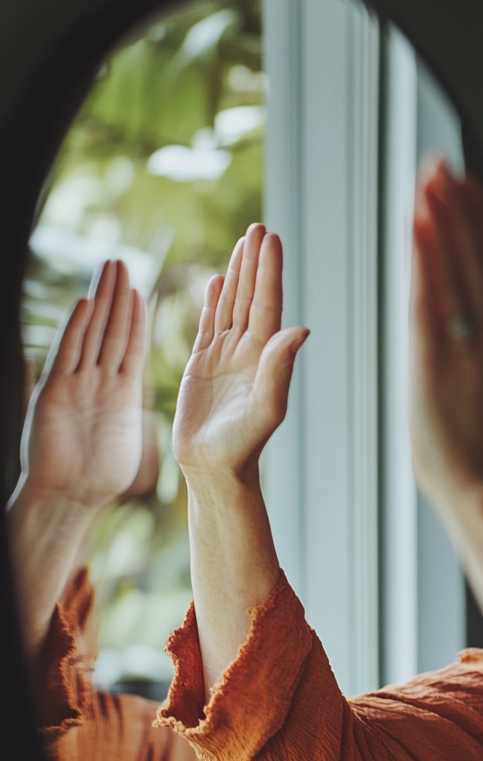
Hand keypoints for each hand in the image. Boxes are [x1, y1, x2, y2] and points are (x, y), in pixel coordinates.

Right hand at [18, 259, 146, 508]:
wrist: (70, 497)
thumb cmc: (103, 478)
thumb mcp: (131, 439)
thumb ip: (135, 412)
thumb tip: (147, 405)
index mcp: (121, 392)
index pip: (130, 345)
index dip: (136, 317)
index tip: (140, 288)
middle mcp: (98, 382)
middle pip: (109, 330)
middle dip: (116, 297)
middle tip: (120, 262)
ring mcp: (77, 384)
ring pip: (92, 333)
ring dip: (101, 300)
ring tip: (107, 267)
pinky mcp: (57, 392)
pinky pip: (70, 354)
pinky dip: (77, 328)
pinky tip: (86, 303)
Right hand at [172, 224, 308, 483]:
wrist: (215, 468)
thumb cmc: (244, 444)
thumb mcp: (267, 407)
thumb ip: (281, 368)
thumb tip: (302, 328)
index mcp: (265, 357)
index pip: (267, 305)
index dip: (268, 272)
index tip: (271, 239)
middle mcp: (248, 352)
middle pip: (252, 297)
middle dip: (255, 263)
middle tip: (260, 228)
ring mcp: (225, 357)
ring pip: (232, 306)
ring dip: (237, 275)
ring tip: (242, 243)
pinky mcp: (203, 367)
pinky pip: (209, 326)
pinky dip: (213, 302)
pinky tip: (217, 281)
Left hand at [411, 161, 482, 507]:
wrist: (481, 488)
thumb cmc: (481, 447)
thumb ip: (480, 348)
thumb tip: (470, 321)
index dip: (480, 226)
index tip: (469, 190)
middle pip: (479, 258)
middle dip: (461, 208)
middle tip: (444, 164)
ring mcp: (468, 345)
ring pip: (459, 269)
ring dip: (444, 219)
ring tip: (430, 175)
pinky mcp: (438, 361)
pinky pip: (432, 298)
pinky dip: (427, 257)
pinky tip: (417, 222)